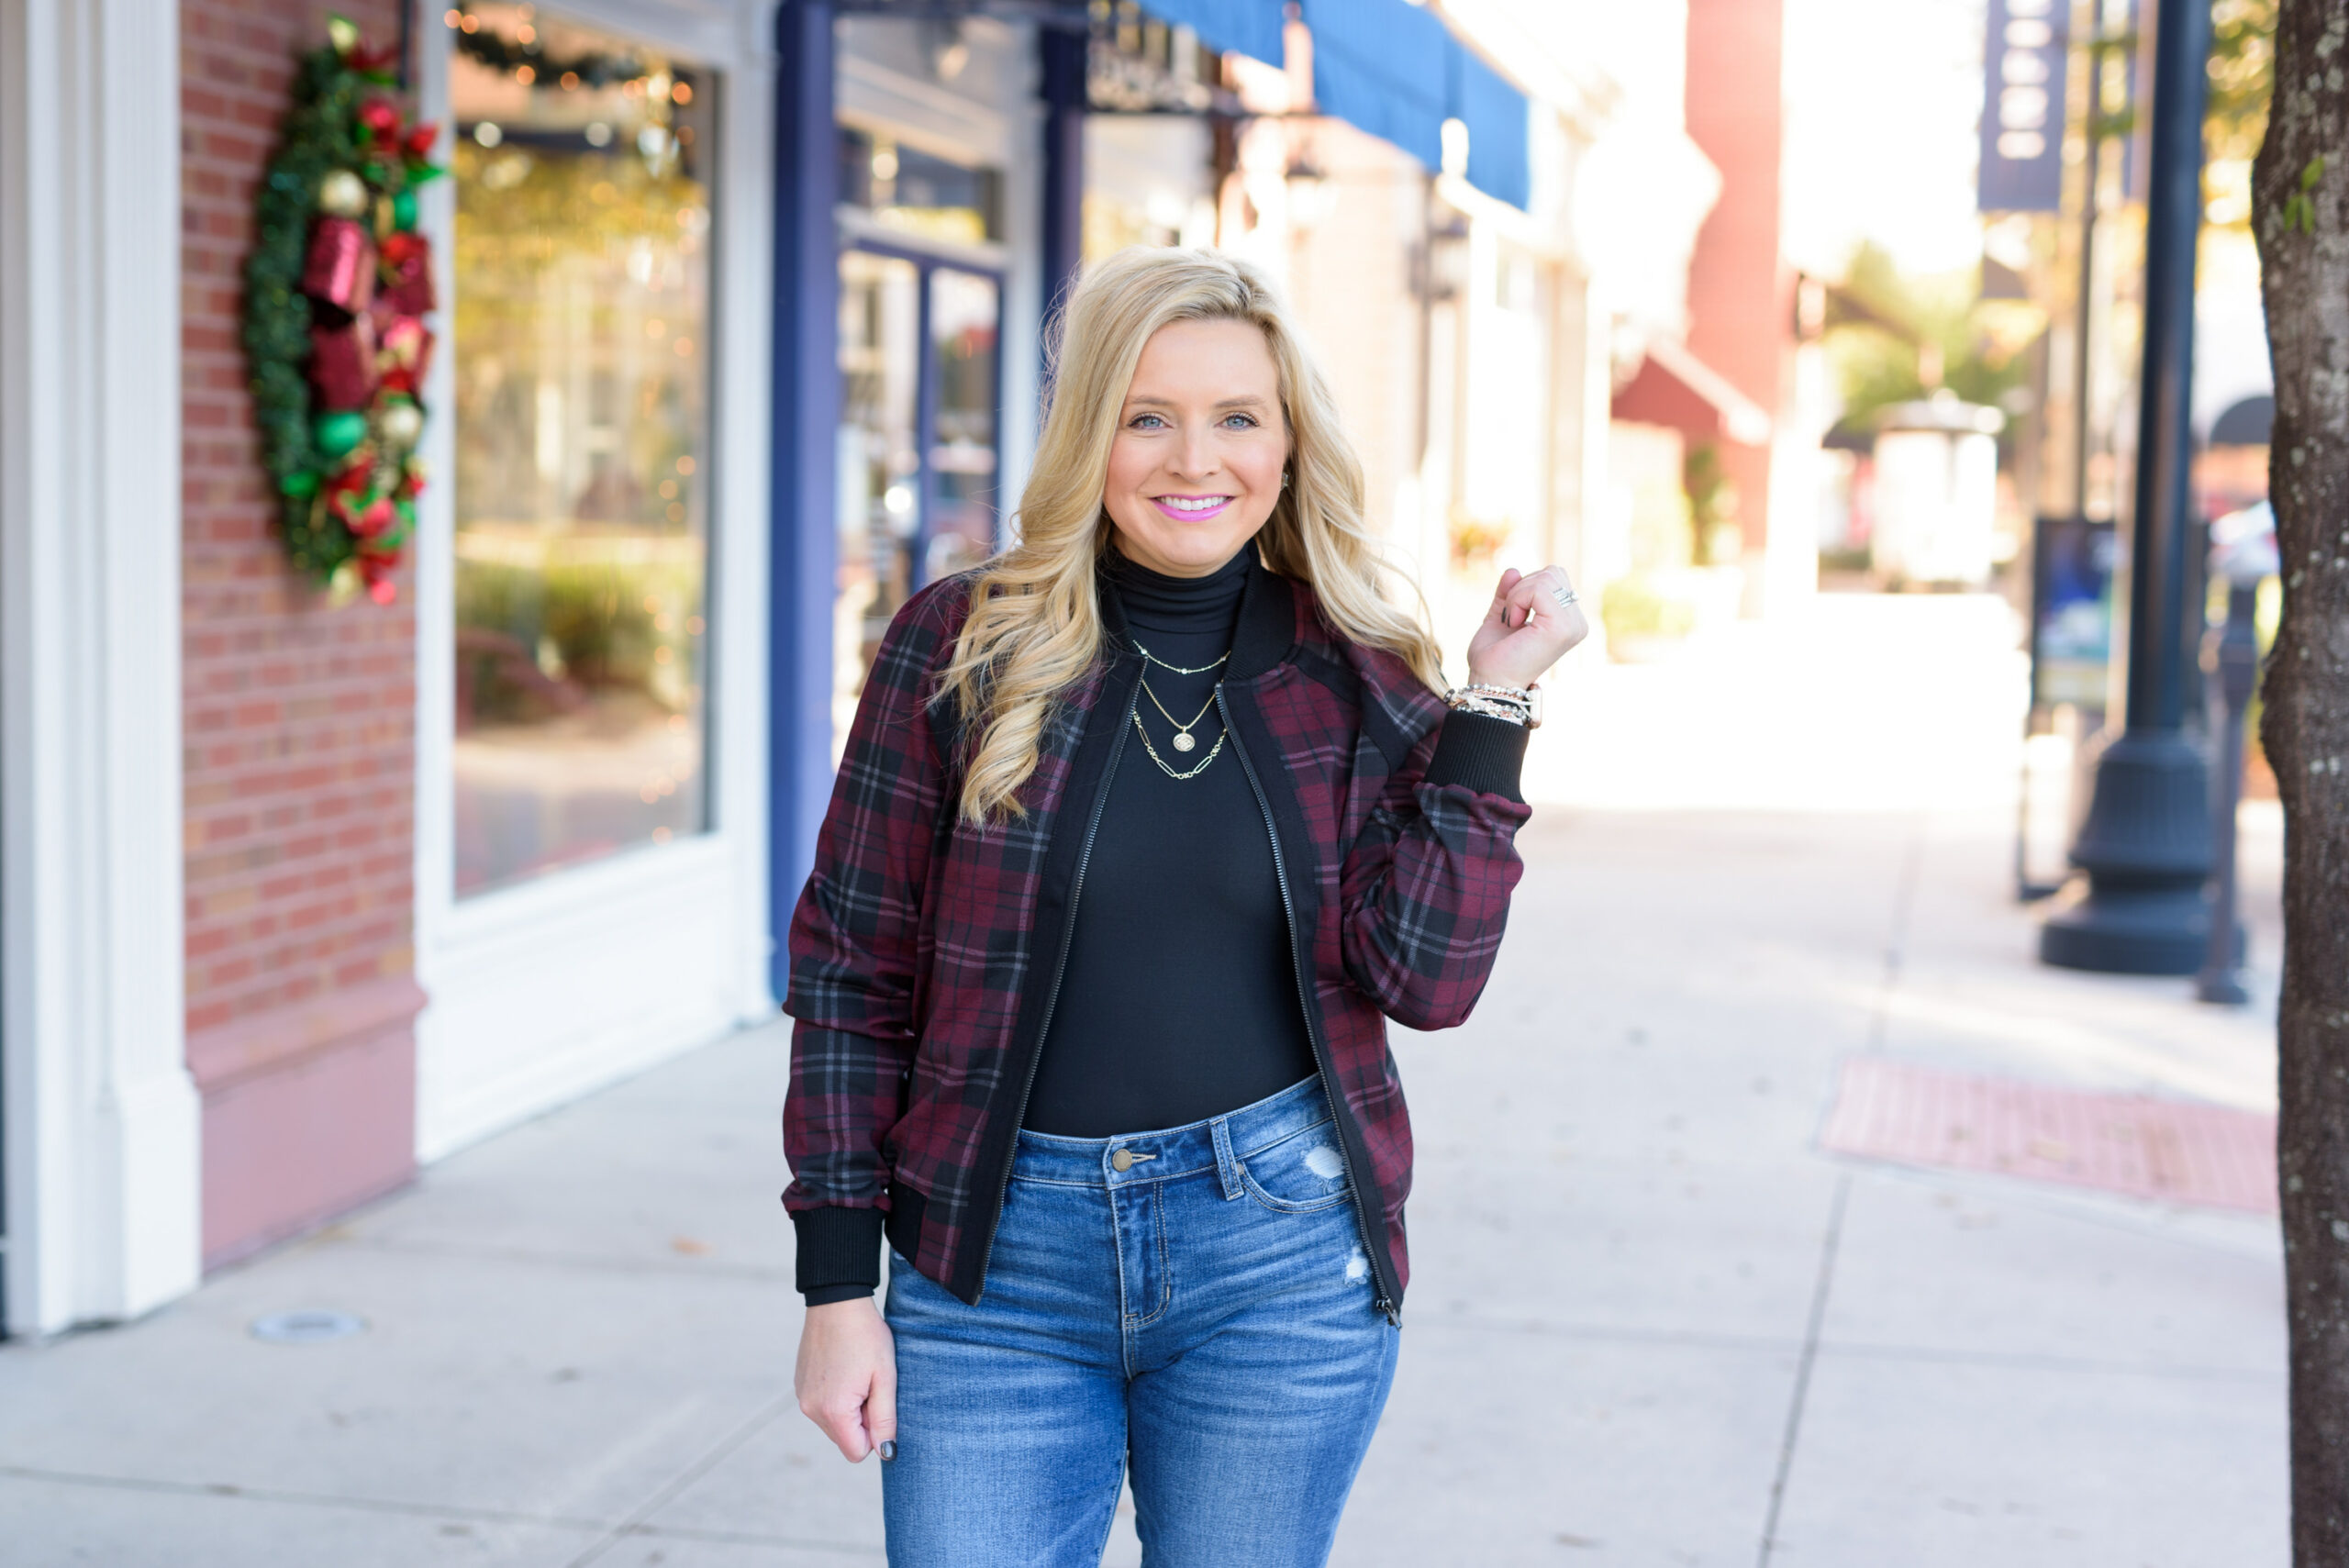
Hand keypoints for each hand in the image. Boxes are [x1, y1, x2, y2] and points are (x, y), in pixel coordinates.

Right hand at [795, 1297, 896, 1462]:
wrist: (837, 1302)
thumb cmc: (866, 1337)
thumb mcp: (885, 1378)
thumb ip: (885, 1420)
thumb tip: (886, 1453)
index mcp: (834, 1412)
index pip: (857, 1452)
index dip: (874, 1434)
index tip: (878, 1403)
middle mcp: (811, 1410)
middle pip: (844, 1439)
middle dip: (861, 1421)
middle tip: (870, 1385)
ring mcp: (802, 1398)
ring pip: (833, 1423)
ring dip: (849, 1408)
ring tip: (856, 1374)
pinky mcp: (799, 1386)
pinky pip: (822, 1407)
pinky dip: (835, 1396)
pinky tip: (843, 1368)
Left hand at [1466, 565, 1586, 689]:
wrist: (1490, 682)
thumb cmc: (1494, 656)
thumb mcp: (1503, 614)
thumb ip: (1510, 592)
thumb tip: (1513, 570)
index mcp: (1569, 620)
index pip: (1554, 577)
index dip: (1525, 587)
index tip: (1512, 617)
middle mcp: (1577, 623)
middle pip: (1553, 573)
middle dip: (1522, 588)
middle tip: (1510, 619)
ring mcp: (1573, 625)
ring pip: (1547, 578)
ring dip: (1517, 595)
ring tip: (1511, 622)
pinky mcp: (1562, 627)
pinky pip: (1539, 589)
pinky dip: (1517, 599)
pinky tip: (1512, 622)